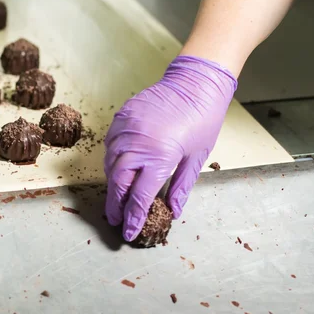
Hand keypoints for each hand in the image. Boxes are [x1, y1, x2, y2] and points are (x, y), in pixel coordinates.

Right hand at [104, 55, 237, 241]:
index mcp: (160, 156)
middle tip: (115, 218)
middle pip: (118, 182)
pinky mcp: (122, 117)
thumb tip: (173, 211)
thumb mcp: (196, 158)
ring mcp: (126, 128)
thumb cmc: (203, 119)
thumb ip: (181, 187)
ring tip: (116, 197)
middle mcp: (138, 143)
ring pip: (110, 164)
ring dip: (112, 184)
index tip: (129, 232)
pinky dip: (112, 160)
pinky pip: (110, 144)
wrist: (196, 82)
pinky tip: (118, 168)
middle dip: (115, 204)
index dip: (133, 217)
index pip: (140, 196)